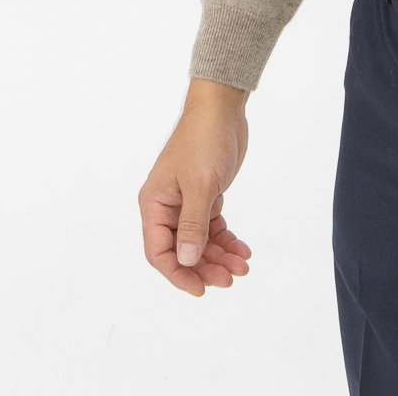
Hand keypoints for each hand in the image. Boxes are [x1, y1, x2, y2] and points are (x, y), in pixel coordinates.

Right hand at [138, 77, 252, 297]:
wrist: (222, 108)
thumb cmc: (204, 140)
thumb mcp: (200, 185)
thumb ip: (193, 225)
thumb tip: (186, 261)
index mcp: (154, 205)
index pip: (159, 252)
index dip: (178, 274)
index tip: (201, 289)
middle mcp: (167, 207)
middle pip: (182, 251)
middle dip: (205, 267)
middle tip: (231, 278)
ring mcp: (187, 202)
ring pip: (200, 241)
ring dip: (220, 256)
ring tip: (243, 266)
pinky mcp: (206, 196)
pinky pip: (213, 227)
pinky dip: (227, 239)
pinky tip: (243, 249)